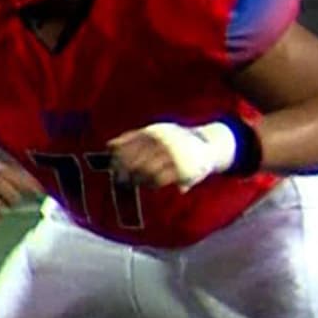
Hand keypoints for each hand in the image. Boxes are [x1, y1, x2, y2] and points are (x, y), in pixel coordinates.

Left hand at [107, 122, 236, 191]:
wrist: (208, 144)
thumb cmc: (175, 139)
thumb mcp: (157, 132)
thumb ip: (134, 137)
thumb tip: (109, 146)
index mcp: (154, 132)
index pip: (129, 143)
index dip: (117, 155)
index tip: (112, 164)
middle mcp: (162, 142)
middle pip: (135, 159)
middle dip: (125, 170)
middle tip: (119, 179)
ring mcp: (172, 155)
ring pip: (146, 171)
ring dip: (137, 178)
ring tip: (133, 183)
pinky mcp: (181, 169)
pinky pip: (160, 179)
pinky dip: (152, 184)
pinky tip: (150, 186)